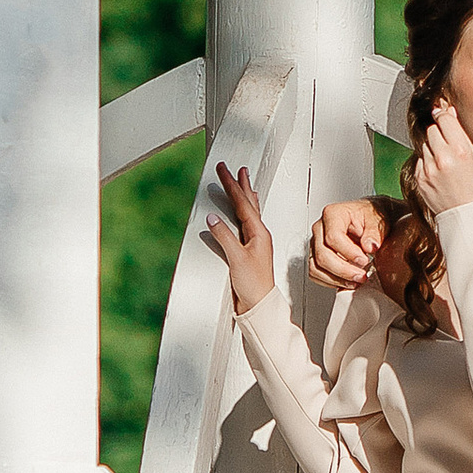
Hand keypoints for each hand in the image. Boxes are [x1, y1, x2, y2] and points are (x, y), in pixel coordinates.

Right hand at [202, 161, 277, 314]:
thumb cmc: (253, 285)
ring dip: (244, 194)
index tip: (223, 170)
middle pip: (248, 203)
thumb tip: (213, 218)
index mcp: (258, 233)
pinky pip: (246, 221)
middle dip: (239, 184)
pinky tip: (242, 210)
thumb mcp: (236, 258)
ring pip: (248, 211)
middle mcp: (259, 234)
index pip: (243, 203)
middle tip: (233, 168)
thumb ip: (224, 237)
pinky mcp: (249, 249)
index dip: (232, 185)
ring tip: (242, 180)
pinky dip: (243, 210)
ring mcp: (255, 241)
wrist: (259, 305)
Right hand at [309, 199, 387, 291]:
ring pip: (316, 267)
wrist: (365, 218)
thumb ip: (374, 232)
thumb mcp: (377, 220)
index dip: (349, 253)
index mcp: (333, 214)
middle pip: (323, 255)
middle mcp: (320, 228)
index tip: (364, 260)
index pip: (333, 237)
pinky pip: (315, 273)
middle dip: (343, 270)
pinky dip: (329, 281)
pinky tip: (346, 282)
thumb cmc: (368, 216)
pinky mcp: (315, 255)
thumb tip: (370, 246)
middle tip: (361, 276)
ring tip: (355, 282)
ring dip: (336, 279)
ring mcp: (315, 242)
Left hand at [405, 96, 472, 215]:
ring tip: (446, 164)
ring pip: (425, 145)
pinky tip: (439, 175)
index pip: (444, 119)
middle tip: (449, 145)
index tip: (443, 114)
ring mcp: (428, 170)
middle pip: (432, 130)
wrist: (468, 218)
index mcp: (460, 151)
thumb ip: (461, 135)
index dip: (444, 115)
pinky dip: (427, 164)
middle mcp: (442, 158)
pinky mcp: (419, 179)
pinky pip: (420, 162)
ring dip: (433, 149)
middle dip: (439, 133)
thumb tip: (448, 112)